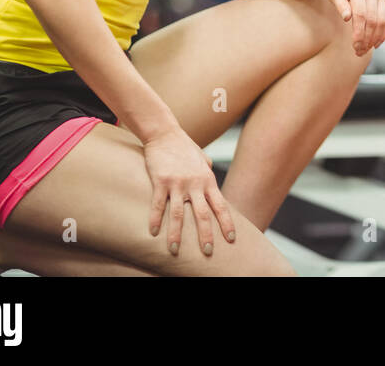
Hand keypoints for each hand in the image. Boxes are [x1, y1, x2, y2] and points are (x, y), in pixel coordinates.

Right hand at [142, 127, 235, 257]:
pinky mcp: (161, 181)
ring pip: (178, 214)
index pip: (221, 206)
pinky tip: (153, 232)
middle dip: (206, 235)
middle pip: (203, 214)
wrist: (165, 133)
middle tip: (207, 252)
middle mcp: (195, 184)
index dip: (227, 224)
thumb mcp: (202, 159)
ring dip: (176, 234)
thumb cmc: (184, 146)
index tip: (232, 239)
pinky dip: (155, 219)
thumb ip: (207, 171)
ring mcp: (178, 183)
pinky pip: (157, 204)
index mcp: (208, 180)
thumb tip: (211, 177)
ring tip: (174, 250)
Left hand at [324, 0, 384, 55]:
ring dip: (376, 38)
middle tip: (358, 52)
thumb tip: (347, 19)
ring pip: (383, 20)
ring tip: (365, 50)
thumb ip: (339, 4)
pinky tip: (376, 43)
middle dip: (367, 38)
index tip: (354, 46)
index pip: (361, 14)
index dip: (359, 32)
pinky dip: (384, 32)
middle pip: (373, 19)